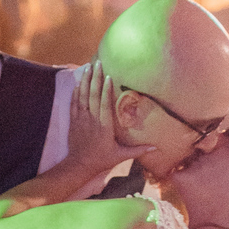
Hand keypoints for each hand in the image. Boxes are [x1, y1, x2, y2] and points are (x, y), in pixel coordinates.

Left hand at [66, 61, 153, 178]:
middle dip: (96, 78)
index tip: (109, 76)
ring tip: (88, 67)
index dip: (106, 90)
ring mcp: (81, 119)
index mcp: (104, 126)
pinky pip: (74, 103)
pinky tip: (79, 82)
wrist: (79, 165)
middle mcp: (92, 120)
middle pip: (93, 95)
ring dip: (85, 81)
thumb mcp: (120, 156)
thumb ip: (137, 150)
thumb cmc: (101, 160)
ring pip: (82, 96)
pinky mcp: (73, 121)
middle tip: (98, 63)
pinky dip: (76, 92)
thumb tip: (155, 148)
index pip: (105, 104)